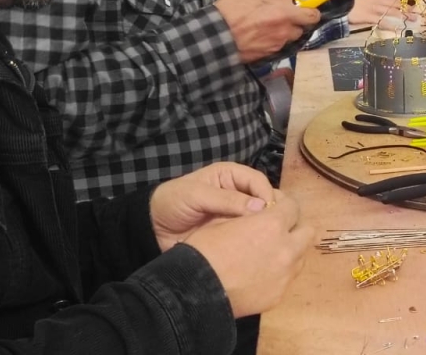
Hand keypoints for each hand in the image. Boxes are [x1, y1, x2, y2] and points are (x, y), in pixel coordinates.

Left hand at [149, 163, 274, 251]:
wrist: (152, 229)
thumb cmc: (173, 202)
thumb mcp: (196, 195)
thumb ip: (226, 199)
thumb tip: (260, 207)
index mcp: (231, 176)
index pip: (258, 181)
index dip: (266, 195)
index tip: (268, 213)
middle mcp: (238, 193)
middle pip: (264, 199)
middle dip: (270, 212)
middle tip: (273, 228)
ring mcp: (237, 215)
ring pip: (260, 219)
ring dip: (264, 228)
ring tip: (268, 240)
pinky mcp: (233, 234)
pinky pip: (250, 235)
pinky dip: (255, 241)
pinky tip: (259, 249)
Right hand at [184, 191, 313, 318]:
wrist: (193, 292)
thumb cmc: (203, 250)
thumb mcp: (222, 221)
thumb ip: (248, 214)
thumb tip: (259, 211)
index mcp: (272, 224)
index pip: (293, 207)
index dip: (283, 205)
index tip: (274, 208)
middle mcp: (286, 249)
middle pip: (307, 232)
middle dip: (295, 227)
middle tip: (277, 230)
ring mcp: (285, 275)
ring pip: (301, 257)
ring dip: (290, 251)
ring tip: (269, 254)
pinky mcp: (278, 295)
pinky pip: (287, 279)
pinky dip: (279, 274)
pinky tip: (259, 275)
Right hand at [215, 0, 320, 63]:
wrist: (220, 34)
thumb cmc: (231, 7)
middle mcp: (287, 14)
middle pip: (314, 15)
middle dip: (310, 12)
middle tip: (300, 12)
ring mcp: (284, 33)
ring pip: (299, 30)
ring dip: (292, 27)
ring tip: (279, 25)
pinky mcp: (278, 47)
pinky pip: (286, 41)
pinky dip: (280, 38)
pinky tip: (268, 35)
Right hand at [347, 0, 417, 27]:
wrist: (340, 5)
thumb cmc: (351, 3)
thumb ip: (374, 0)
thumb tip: (382, 3)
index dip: (403, 1)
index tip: (411, 4)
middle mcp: (377, 1)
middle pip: (395, 4)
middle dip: (406, 8)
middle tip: (416, 13)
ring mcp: (373, 9)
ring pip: (391, 11)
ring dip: (403, 15)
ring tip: (412, 19)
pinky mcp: (368, 17)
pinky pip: (381, 21)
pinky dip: (389, 25)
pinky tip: (396, 28)